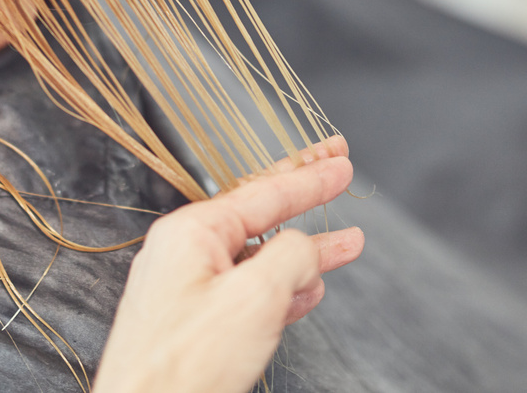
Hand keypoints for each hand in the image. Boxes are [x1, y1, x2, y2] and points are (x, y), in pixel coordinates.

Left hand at [92, 138, 363, 392]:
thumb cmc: (186, 364)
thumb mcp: (255, 298)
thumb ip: (291, 257)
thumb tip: (305, 247)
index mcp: (191, 233)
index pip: (263, 192)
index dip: (309, 176)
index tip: (341, 161)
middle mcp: (183, 253)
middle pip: (259, 218)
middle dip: (306, 203)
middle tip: (340, 177)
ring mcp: (184, 289)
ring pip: (255, 260)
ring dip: (301, 257)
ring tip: (343, 249)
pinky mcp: (190, 325)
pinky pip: (243, 294)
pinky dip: (279, 292)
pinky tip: (305, 296)